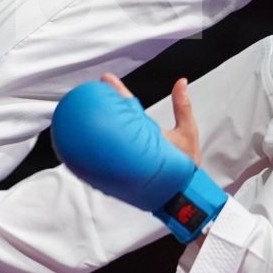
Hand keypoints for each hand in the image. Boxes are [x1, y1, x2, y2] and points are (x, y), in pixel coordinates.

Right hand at [51, 76, 224, 240]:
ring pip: (109, 140)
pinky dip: (96, 157)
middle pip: (115, 121)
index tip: (106, 80)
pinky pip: (107, 162)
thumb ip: (182, 107)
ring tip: (85, 115)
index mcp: (146, 130)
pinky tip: (86, 151)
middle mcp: (134, 141)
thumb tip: (181, 81)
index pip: (128, 107)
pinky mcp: (125, 172)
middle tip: (91, 91)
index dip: (118, 93)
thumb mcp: (186, 131)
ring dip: (97, 130)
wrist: (185, 192)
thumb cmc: (187, 163)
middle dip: (103, 106)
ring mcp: (128, 156)